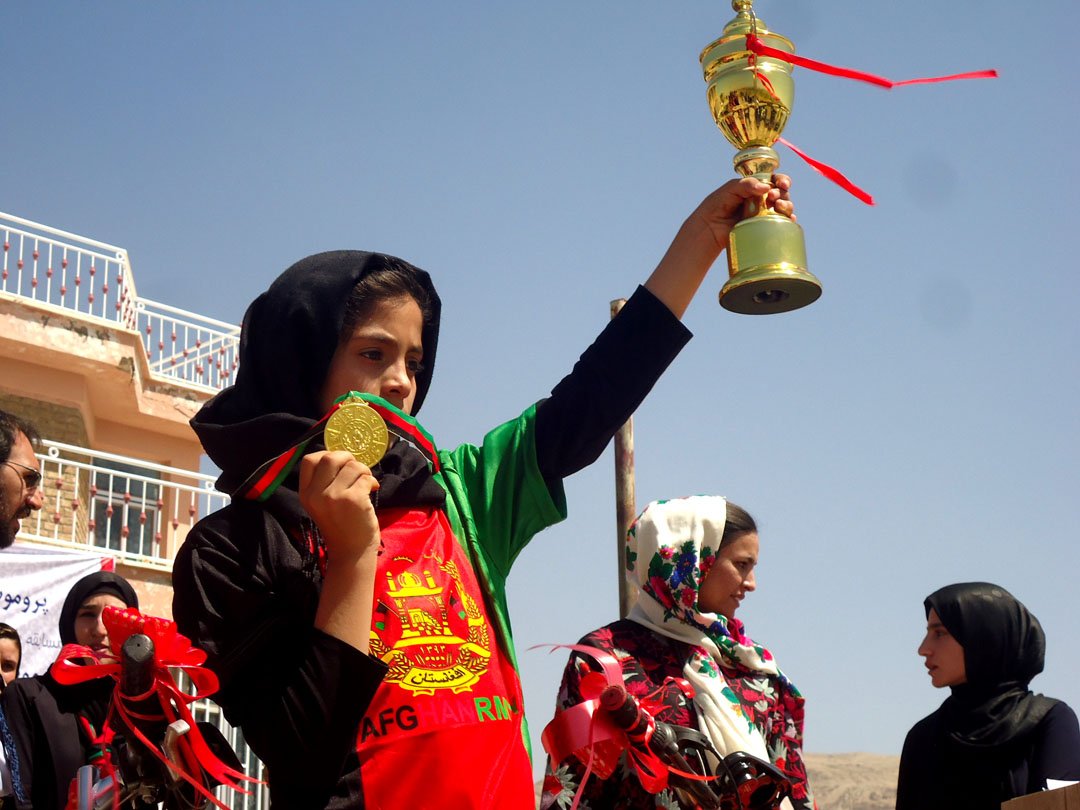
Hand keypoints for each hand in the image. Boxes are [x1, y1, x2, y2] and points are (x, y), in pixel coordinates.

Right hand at [299, 450, 379, 561]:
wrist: (351, 552)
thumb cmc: (341, 525)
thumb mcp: (322, 503)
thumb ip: (325, 482)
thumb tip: (342, 456)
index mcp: (305, 493)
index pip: (309, 460)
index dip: (327, 455)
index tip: (340, 465)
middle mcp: (315, 494)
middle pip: (330, 457)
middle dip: (348, 458)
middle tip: (357, 471)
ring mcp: (333, 496)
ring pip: (352, 466)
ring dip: (364, 471)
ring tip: (365, 483)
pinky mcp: (352, 499)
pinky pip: (365, 477)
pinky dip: (371, 481)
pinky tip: (371, 491)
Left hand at [643, 174, 794, 318]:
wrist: (708, 230)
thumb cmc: (715, 207)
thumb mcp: (728, 191)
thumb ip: (745, 185)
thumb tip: (765, 187)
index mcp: (754, 187)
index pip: (773, 180)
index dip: (781, 180)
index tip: (781, 183)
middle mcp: (762, 200)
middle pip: (782, 193)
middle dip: (783, 193)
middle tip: (774, 198)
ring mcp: (764, 214)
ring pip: (784, 207)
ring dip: (787, 205)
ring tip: (778, 207)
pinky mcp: (764, 229)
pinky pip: (781, 224)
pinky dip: (788, 221)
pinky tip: (788, 220)